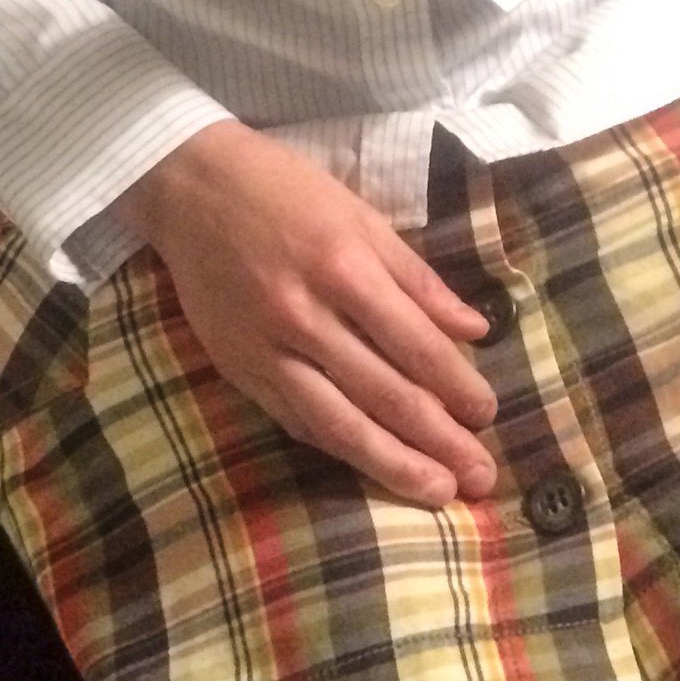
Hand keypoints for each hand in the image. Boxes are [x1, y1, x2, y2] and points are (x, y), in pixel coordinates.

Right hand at [120, 118, 499, 506]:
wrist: (192, 188)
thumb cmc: (287, 191)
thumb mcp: (362, 216)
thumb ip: (418, 279)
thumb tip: (475, 329)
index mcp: (344, 267)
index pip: (414, 343)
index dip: (456, 384)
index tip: (487, 414)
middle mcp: (305, 315)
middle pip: (383, 392)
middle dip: (437, 439)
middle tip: (479, 476)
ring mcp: (267, 349)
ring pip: (338, 421)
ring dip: (392, 463)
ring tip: (436, 493)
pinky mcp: (238, 370)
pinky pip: (296, 419)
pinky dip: (337, 446)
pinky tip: (370, 469)